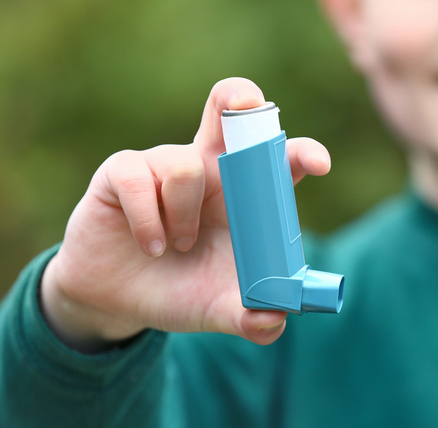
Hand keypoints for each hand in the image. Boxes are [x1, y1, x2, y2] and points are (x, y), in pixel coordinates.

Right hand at [40, 78, 331, 351]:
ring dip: (184, 216)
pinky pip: (138, 179)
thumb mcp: (219, 310)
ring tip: (179, 246)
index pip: (278, 160)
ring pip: (185, 166)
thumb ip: (251, 318)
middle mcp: (210, 170)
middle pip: (229, 109)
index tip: (318, 164)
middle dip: (238, 97)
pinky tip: (151, 246)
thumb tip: (277, 320)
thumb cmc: (182, 291)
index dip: (300, 153)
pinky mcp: (123, 171)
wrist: (119, 299)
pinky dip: (148, 221)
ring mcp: (165, 165)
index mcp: (245, 197)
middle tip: (246, 103)